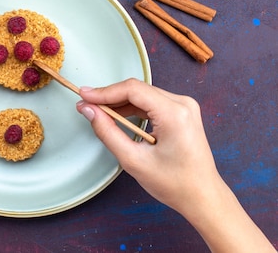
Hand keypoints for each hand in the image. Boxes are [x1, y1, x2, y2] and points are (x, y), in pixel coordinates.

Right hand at [76, 78, 273, 251]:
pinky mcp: (182, 112)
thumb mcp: (133, 160)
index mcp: (174, 113)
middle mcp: (182, 103)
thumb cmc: (174, 183)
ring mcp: (184, 106)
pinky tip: (117, 117)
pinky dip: (132, 108)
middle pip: (137, 89)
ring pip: (143, 94)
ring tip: (98, 112)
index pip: (132, 89)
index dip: (104, 92)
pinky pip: (151, 102)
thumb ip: (107, 131)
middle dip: (110, 96)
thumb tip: (87, 109)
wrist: (203, 196)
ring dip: (119, 102)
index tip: (83, 95)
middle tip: (86, 105)